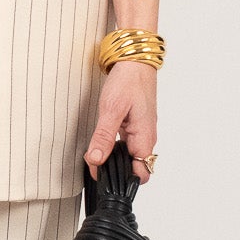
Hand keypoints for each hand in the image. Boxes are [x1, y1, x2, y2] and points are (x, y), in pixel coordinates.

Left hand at [84, 60, 156, 184]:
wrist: (135, 60)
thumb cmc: (128, 80)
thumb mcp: (111, 109)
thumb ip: (103, 137)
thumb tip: (96, 160)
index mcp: (145, 137)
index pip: (141, 174)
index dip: (123, 180)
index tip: (102, 175)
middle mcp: (146, 137)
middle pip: (134, 168)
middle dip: (115, 171)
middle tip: (93, 164)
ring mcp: (141, 131)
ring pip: (129, 156)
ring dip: (113, 158)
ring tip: (95, 154)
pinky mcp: (135, 124)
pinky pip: (126, 144)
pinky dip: (114, 147)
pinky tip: (102, 142)